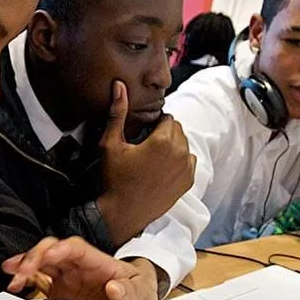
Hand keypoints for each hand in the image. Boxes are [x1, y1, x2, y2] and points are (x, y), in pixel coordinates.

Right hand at [3, 236, 159, 299]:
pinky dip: (24, 281)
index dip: (61, 249)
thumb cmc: (138, 290)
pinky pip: (38, 279)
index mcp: (97, 261)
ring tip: (11, 276)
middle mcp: (78, 265)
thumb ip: (130, 291)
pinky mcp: (58, 288)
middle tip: (23, 271)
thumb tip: (114, 288)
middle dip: (35, 256)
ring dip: (24, 265)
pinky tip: (14, 286)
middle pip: (52, 250)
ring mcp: (66, 275)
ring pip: (40, 262)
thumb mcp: (142, 293)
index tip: (50, 255)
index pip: (76, 248)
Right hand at [98, 81, 195, 245]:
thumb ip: (117, 113)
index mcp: (163, 141)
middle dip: (164, 132)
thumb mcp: (110, 144)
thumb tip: (119, 85)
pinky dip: (179, 160)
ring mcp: (186, 170)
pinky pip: (189, 162)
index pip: (167, 118)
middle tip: (145, 144)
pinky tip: (161, 167)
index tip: (141, 132)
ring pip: (184, 145)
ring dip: (172, 145)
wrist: (121, 214)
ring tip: (152, 156)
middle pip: (178, 130)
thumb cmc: (113, 178)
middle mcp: (180, 153)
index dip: (154, 122)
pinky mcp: (187, 183)